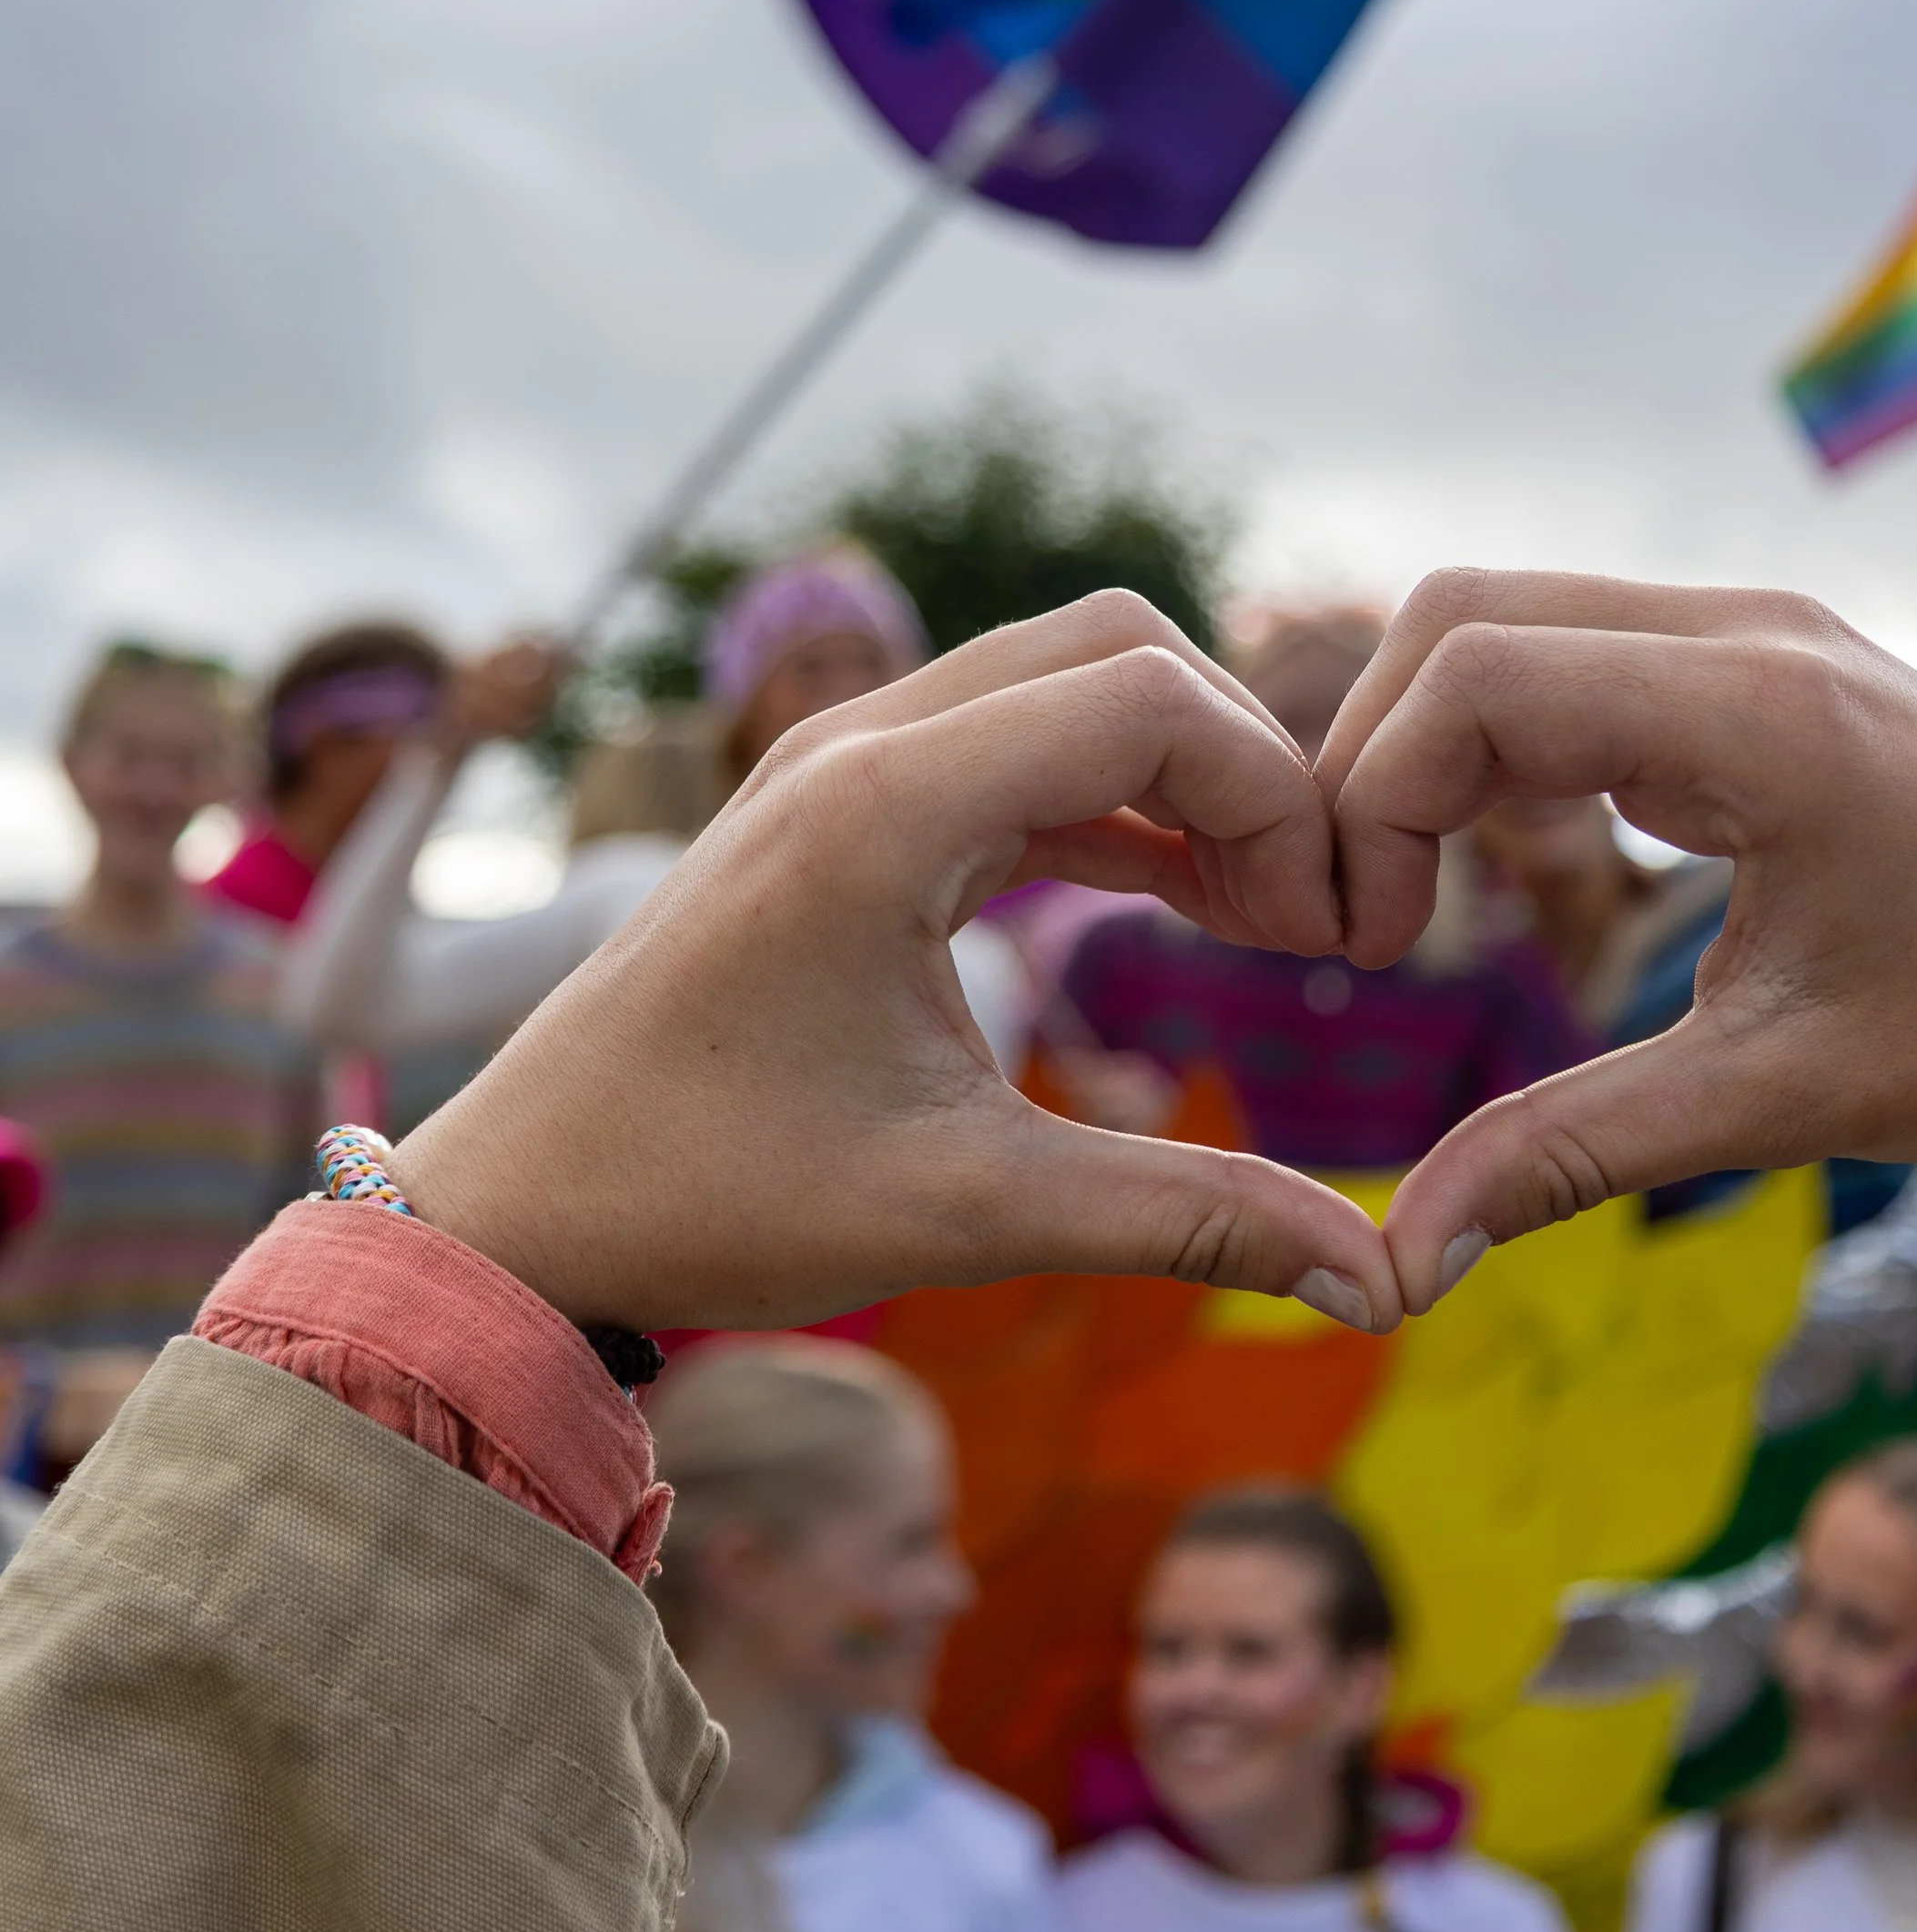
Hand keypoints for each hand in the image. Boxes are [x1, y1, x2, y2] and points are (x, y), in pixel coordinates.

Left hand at [394, 597, 1397, 1335]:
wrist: (521, 1207)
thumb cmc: (712, 1201)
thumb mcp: (967, 1214)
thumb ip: (1183, 1217)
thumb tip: (1379, 1285)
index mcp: (884, 807)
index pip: (1149, 699)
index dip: (1278, 797)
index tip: (1328, 936)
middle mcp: (857, 745)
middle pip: (1119, 646)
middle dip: (1244, 760)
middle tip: (1306, 914)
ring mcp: (836, 762)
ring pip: (1064, 680)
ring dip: (1180, 772)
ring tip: (1262, 917)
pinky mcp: (833, 805)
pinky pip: (1009, 743)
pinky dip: (1109, 794)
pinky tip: (1177, 897)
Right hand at [1316, 571, 1916, 1309]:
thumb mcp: (1782, 1095)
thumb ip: (1578, 1151)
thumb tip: (1407, 1257)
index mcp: (1757, 714)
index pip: (1477, 678)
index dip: (1377, 799)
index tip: (1374, 945)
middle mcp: (1743, 630)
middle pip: (1459, 615)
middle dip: (1370, 757)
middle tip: (1365, 919)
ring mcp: (1746, 626)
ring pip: (1501, 617)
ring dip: (1424, 741)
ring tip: (1413, 894)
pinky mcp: (1746, 655)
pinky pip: (1567, 646)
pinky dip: (1493, 734)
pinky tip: (1499, 854)